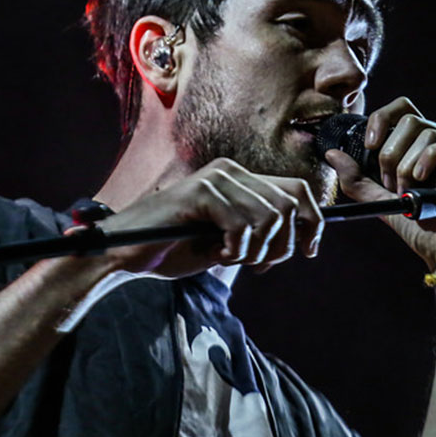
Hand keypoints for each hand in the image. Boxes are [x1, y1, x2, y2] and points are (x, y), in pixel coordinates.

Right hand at [67, 158, 323, 278]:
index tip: (309, 250)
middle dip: (282, 244)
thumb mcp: (228, 243)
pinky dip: (237, 250)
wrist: (124, 254)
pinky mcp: (202, 193)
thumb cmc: (173, 249)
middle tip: (258, 265)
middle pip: (289, 204)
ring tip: (230, 259)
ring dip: (256, 251)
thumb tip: (303, 241)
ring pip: (269, 217)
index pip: (296, 190)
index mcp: (239, 178)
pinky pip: (242, 225)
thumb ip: (261, 236)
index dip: (311, 221)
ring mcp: (216, 178)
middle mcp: (231, 171)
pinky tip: (217, 256)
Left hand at [325, 97, 435, 275]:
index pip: (402, 110)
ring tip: (410, 191)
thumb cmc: (425, 231)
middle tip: (393, 186)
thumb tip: (332, 154)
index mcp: (421, 147)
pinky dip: (433, 158)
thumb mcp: (384, 203)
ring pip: (429, 131)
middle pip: (411, 120)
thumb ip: (357, 181)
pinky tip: (423, 178)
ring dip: (408, 164)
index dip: (382, 119)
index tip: (370, 146)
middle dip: (391, 155)